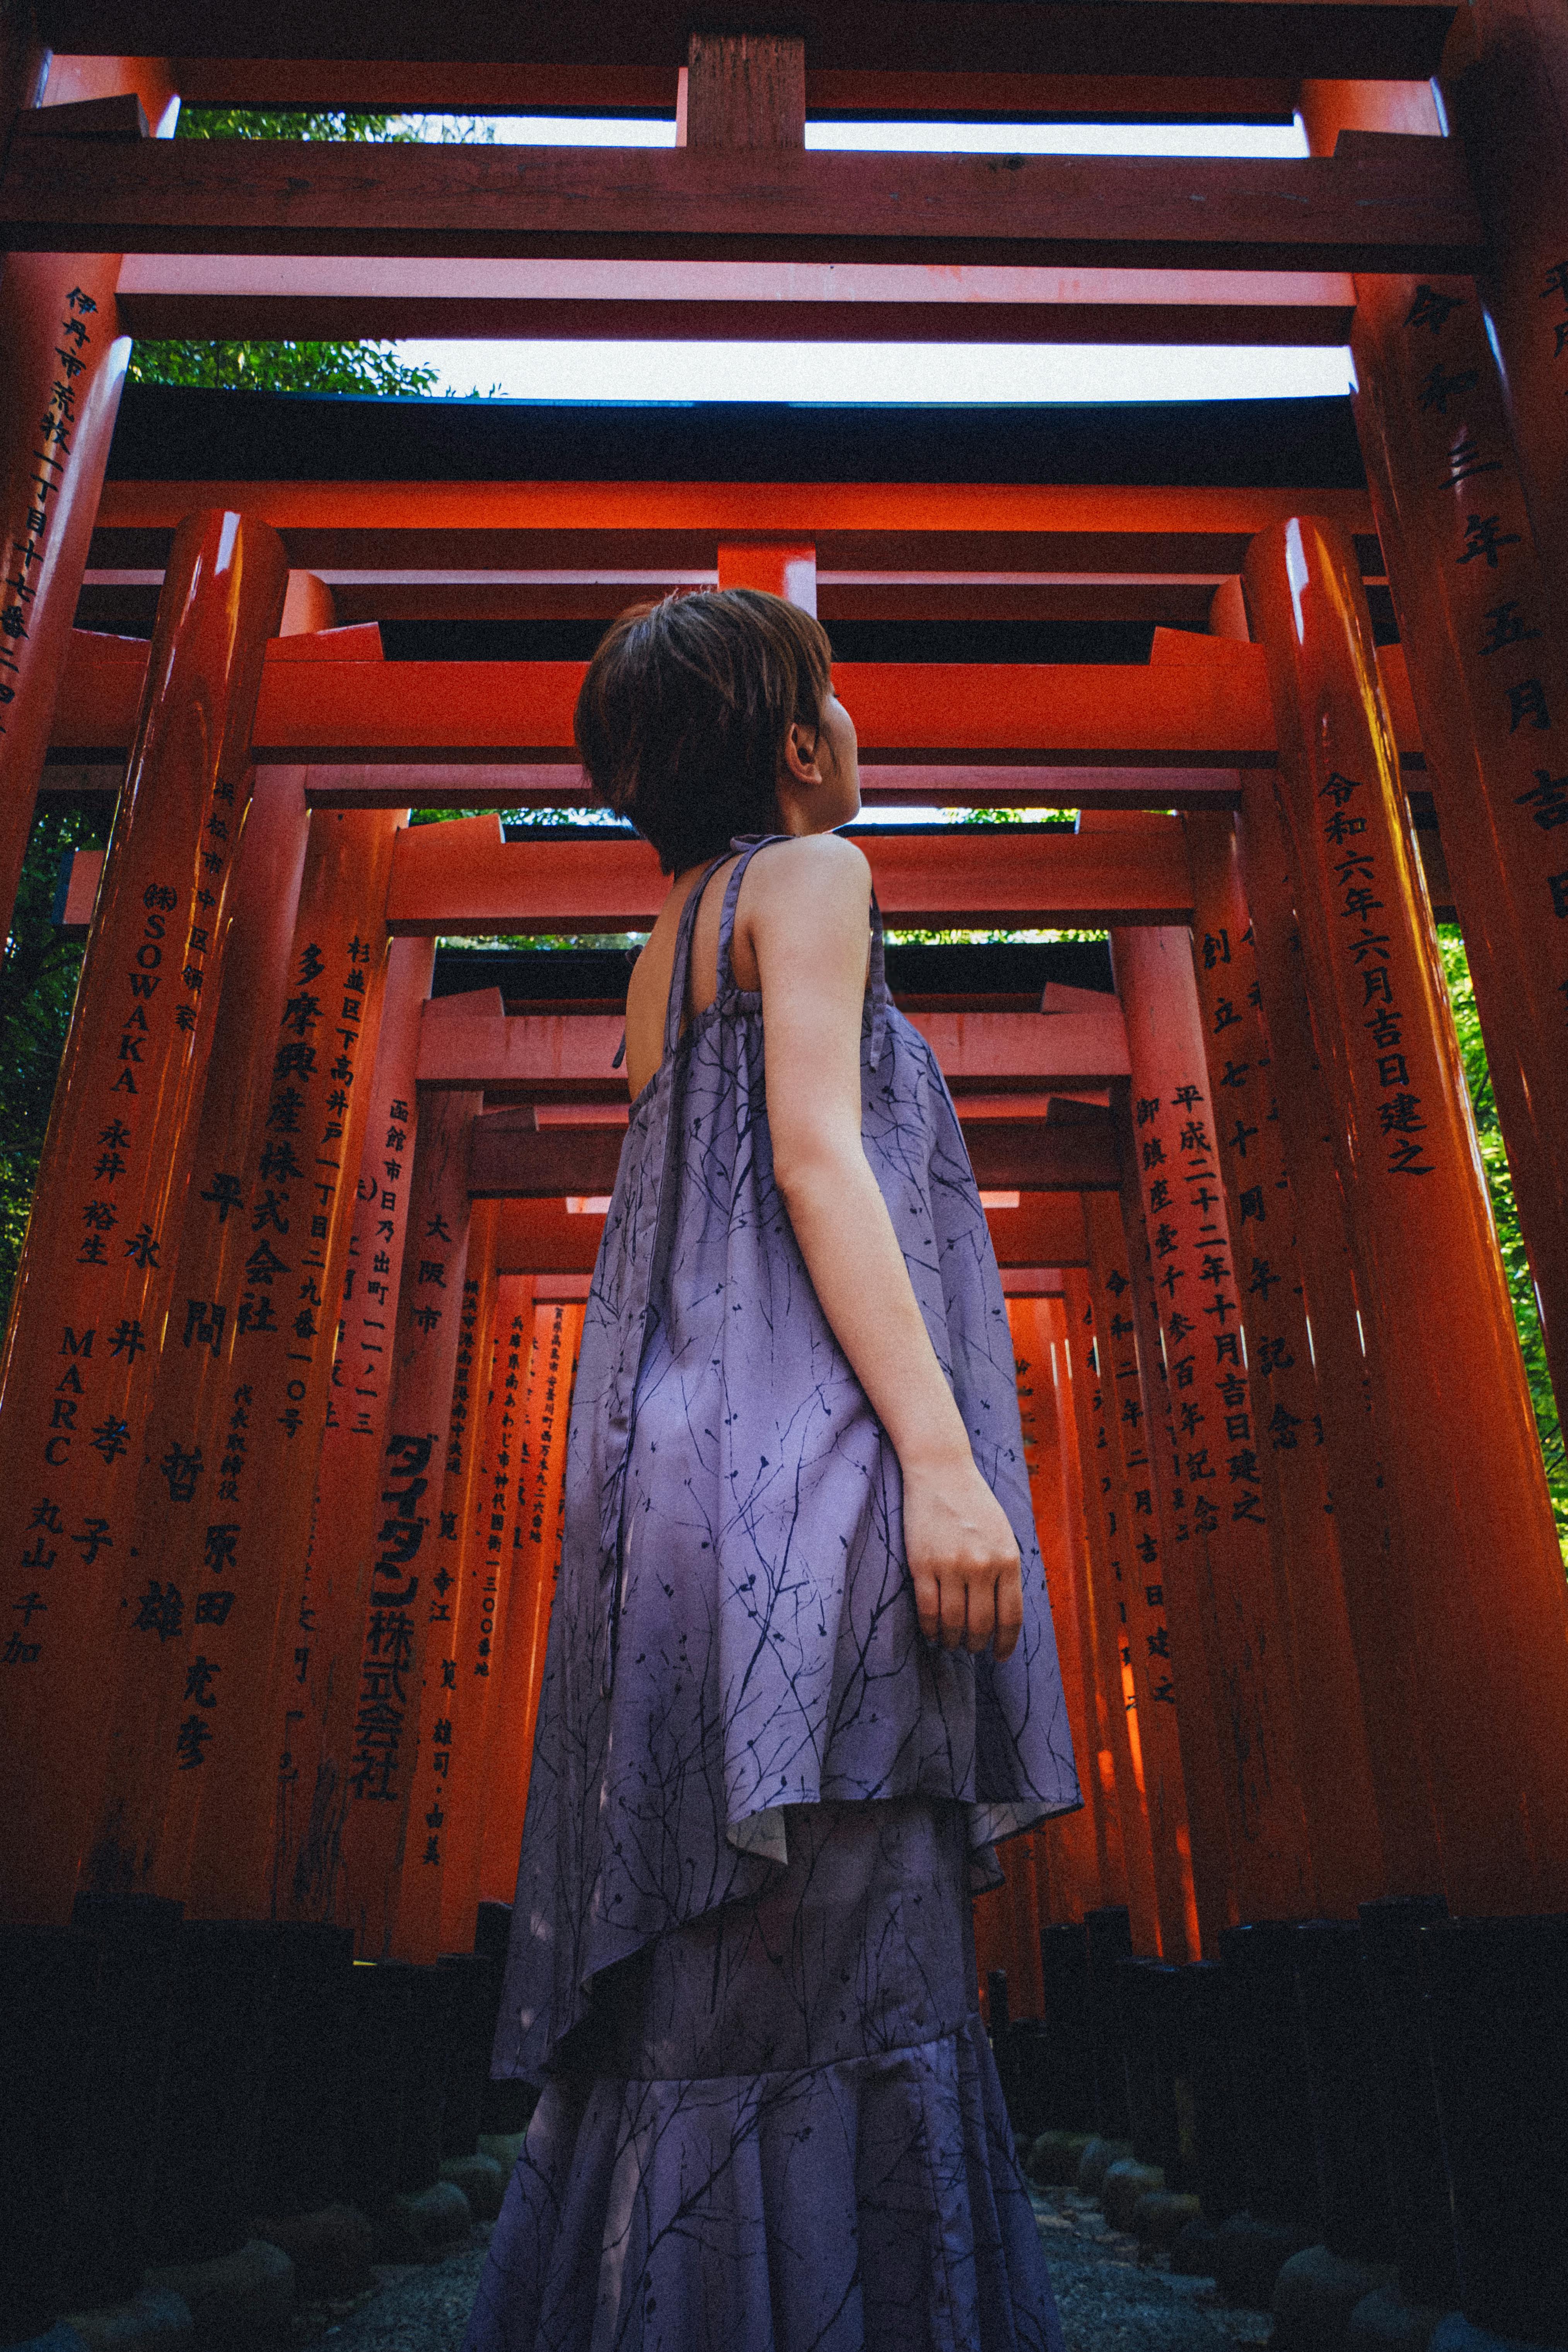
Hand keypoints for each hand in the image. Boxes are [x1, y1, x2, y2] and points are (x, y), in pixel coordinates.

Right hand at [902, 1454, 1023, 1661]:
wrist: (941, 1471)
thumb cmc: (974, 1504)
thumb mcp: (1004, 1535)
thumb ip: (1005, 1571)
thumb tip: (1002, 1616)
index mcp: (1008, 1559)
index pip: (1011, 1617)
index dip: (1006, 1643)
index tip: (1000, 1656)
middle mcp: (982, 1565)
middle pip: (980, 1625)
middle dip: (976, 1645)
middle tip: (971, 1649)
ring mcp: (951, 1565)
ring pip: (952, 1622)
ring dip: (952, 1641)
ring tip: (950, 1643)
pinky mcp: (923, 1563)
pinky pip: (927, 1609)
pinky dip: (930, 1628)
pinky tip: (932, 1631)